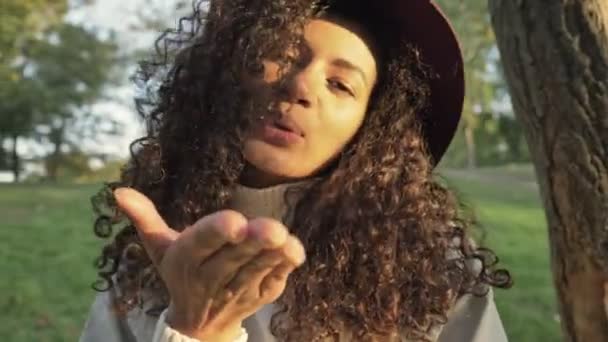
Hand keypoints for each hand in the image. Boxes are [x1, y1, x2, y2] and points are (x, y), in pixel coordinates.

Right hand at [113, 187, 305, 340]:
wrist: (200, 324)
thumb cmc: (181, 272)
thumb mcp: (159, 247)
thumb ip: (144, 218)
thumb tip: (118, 192)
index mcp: (186, 259)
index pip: (200, 244)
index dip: (216, 233)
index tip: (233, 221)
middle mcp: (211, 277)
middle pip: (233, 258)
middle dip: (252, 242)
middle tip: (271, 228)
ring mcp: (238, 290)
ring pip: (255, 270)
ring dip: (271, 254)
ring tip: (283, 237)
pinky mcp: (259, 297)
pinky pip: (273, 281)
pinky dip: (284, 267)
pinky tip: (294, 251)